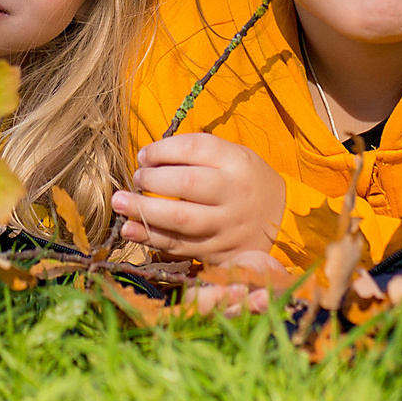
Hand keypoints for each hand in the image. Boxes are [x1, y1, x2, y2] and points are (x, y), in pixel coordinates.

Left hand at [110, 134, 287, 262]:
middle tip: (135, 178)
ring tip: (120, 203)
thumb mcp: (233, 156)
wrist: (281, 219)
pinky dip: (151, 238)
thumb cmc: (245, 180)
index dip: (163, 150)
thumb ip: (197, 153)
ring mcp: (226, 226)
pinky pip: (179, 246)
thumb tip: (150, 157)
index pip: (195, 148)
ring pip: (180, 220)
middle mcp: (233, 194)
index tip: (144, 155)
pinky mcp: (217, 252)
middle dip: (152, 180)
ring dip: (144, 211)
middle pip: (187, 184)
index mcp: (237, 163)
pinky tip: (130, 229)